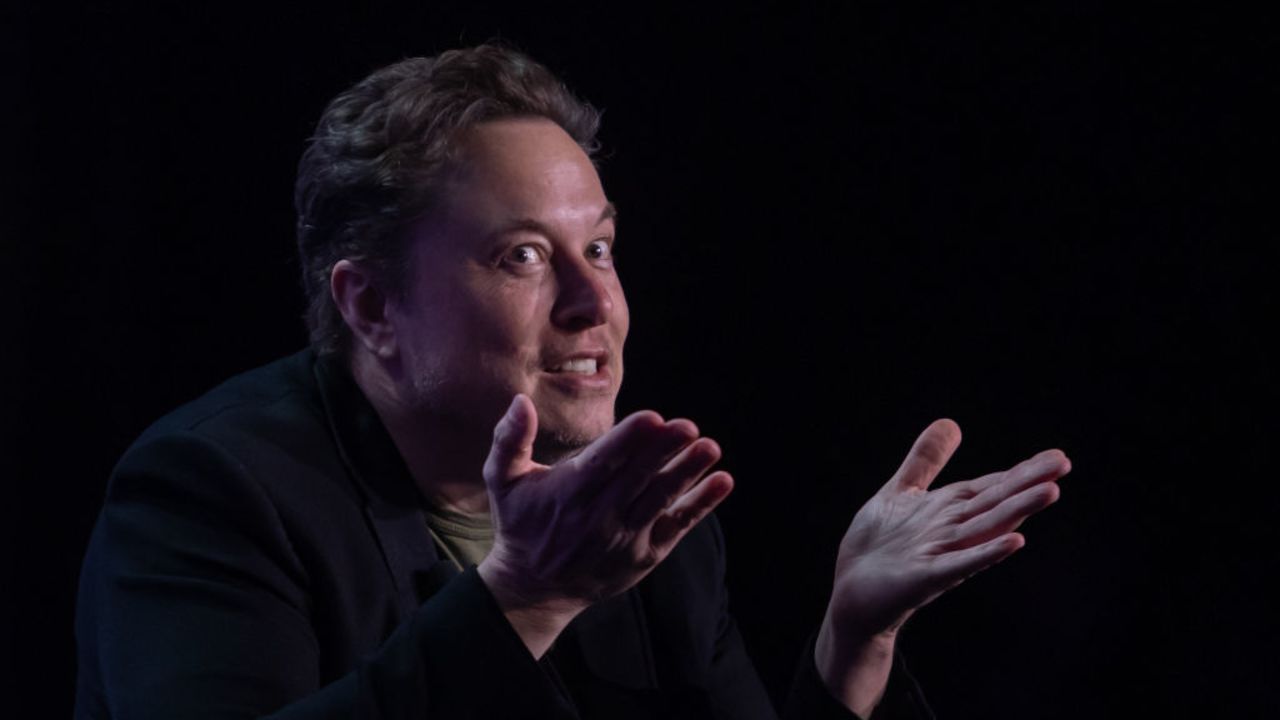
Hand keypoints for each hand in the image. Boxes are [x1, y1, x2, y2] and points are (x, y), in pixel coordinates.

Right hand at [477, 394, 733, 656]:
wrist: (534, 589)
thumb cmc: (521, 524)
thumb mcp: (502, 481)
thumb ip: (510, 439)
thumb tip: (520, 401)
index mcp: (568, 492)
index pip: (603, 461)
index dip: (629, 440)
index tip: (652, 418)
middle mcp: (598, 516)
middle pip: (637, 477)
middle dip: (664, 451)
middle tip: (688, 426)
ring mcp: (624, 537)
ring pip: (660, 500)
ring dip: (687, 473)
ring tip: (710, 448)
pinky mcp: (644, 554)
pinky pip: (677, 527)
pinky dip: (700, 506)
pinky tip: (722, 482)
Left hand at [816, 419, 1069, 713]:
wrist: (851, 593)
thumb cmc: (878, 545)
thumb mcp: (901, 491)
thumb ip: (926, 460)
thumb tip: (950, 422)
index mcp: (949, 509)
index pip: (991, 486)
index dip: (1021, 471)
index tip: (1057, 457)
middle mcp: (952, 530)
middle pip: (995, 502)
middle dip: (1028, 483)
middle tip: (1064, 464)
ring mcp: (942, 553)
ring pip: (985, 528)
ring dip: (1017, 511)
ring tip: (1050, 491)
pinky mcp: (926, 577)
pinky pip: (960, 564)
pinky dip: (985, 553)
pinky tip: (1014, 543)